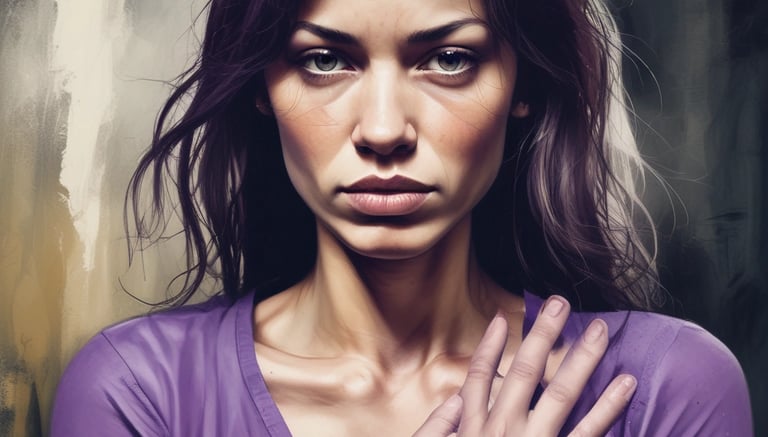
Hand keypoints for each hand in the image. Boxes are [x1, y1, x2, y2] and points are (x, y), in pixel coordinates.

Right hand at [413, 296, 636, 435]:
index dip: (491, 347)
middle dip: (542, 334)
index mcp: (472, 429)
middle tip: (560, 302)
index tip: (502, 319)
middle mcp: (501, 430)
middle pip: (521, 371)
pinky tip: (627, 384)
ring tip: (600, 330)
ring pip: (559, 392)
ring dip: (580, 357)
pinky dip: (608, 406)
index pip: (479, 378)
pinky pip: (587, 432)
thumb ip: (440, 429)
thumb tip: (454, 399)